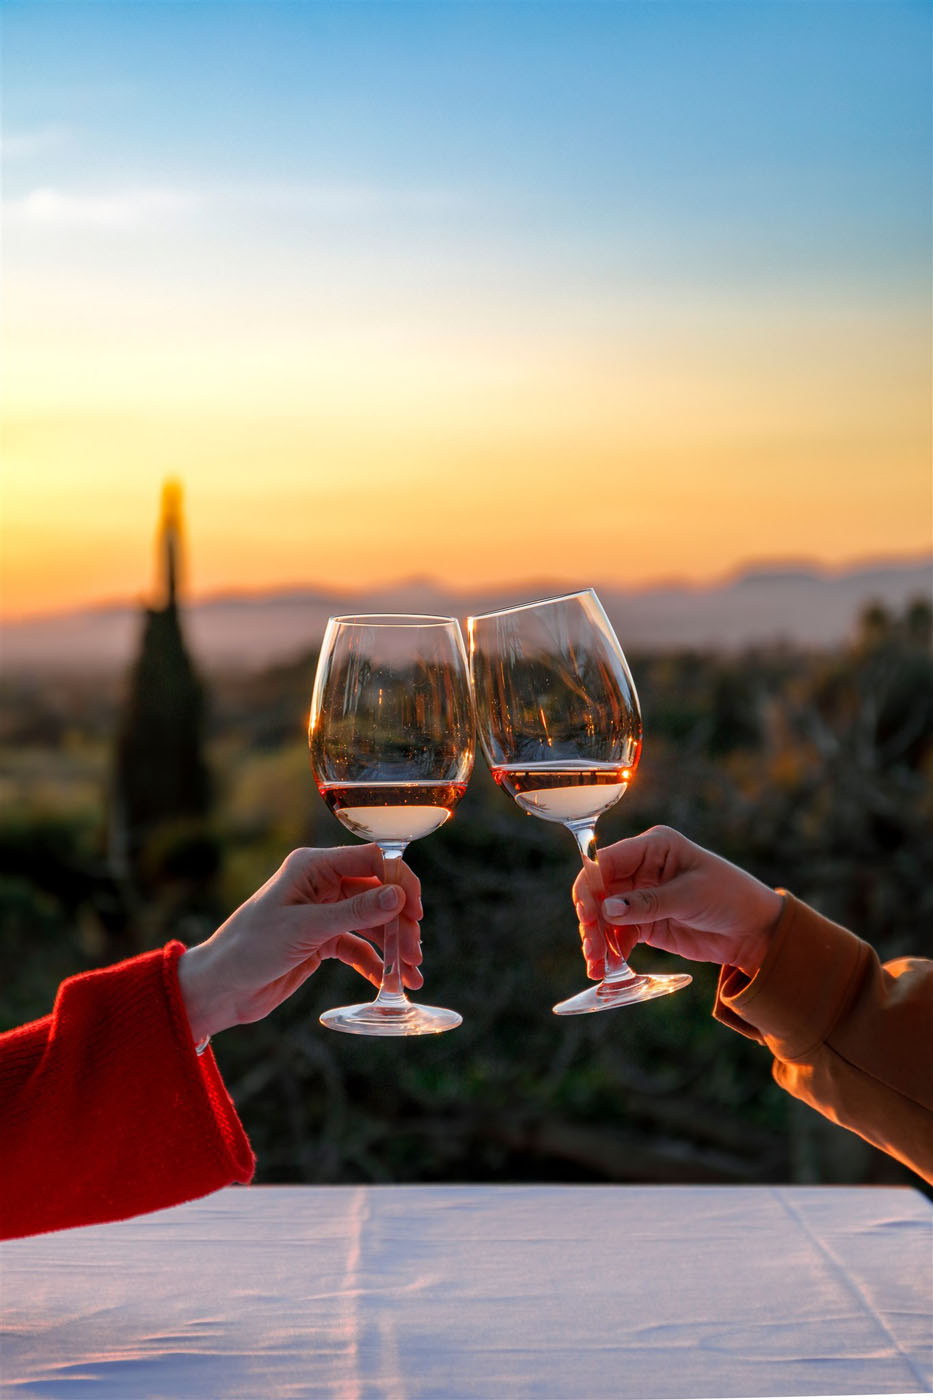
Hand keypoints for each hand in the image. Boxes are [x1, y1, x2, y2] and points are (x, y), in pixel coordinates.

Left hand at [178, 845, 422, 1042]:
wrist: (219, 988)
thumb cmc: (250, 948)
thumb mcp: (305, 929)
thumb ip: (354, 912)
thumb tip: (399, 896)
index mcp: (313, 867)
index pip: (371, 859)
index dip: (399, 881)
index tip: (415, 912)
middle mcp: (321, 884)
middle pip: (378, 894)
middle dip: (400, 923)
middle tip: (414, 955)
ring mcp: (323, 913)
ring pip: (372, 922)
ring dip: (393, 946)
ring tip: (412, 975)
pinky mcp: (322, 941)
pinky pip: (359, 946)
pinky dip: (376, 963)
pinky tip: (390, 982)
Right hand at [573, 825, 782, 980]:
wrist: (756, 931)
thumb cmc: (731, 897)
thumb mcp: (691, 896)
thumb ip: (648, 903)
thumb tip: (606, 909)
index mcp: (653, 847)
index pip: (607, 860)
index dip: (590, 885)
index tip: (586, 913)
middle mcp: (641, 869)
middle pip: (599, 891)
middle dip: (591, 919)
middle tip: (592, 949)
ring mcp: (640, 897)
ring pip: (603, 916)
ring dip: (597, 940)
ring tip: (597, 966)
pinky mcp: (644, 923)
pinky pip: (617, 935)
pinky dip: (610, 952)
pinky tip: (606, 969)